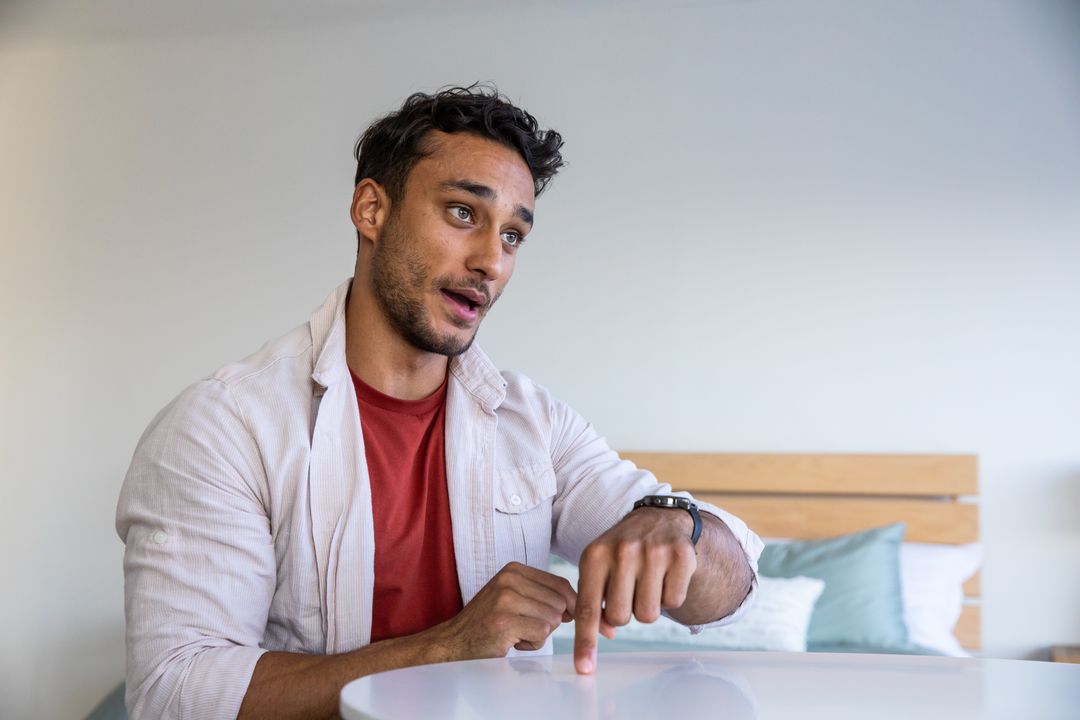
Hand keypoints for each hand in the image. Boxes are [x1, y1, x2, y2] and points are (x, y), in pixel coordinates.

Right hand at [428, 562, 576, 659]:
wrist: (454, 642)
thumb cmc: (489, 622)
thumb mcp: (514, 597)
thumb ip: (543, 595)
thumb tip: (579, 604)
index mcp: (514, 569)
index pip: (561, 584)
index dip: (569, 605)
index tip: (564, 618)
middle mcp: (509, 579)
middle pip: (560, 603)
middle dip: (550, 621)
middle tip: (525, 627)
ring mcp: (505, 599)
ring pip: (553, 619)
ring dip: (540, 634)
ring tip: (516, 633)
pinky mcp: (504, 621)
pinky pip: (542, 633)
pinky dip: (532, 644)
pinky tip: (513, 642)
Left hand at [574, 507, 697, 673]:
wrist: (657, 519)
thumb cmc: (621, 552)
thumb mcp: (599, 567)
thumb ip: (595, 601)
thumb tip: (606, 633)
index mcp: (595, 555)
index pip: (588, 608)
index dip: (585, 642)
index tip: (584, 669)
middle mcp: (622, 551)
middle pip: (620, 617)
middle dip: (624, 613)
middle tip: (628, 591)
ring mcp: (653, 552)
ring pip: (648, 615)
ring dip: (647, 606)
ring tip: (646, 582)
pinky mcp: (681, 555)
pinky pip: (674, 602)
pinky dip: (669, 596)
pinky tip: (665, 575)